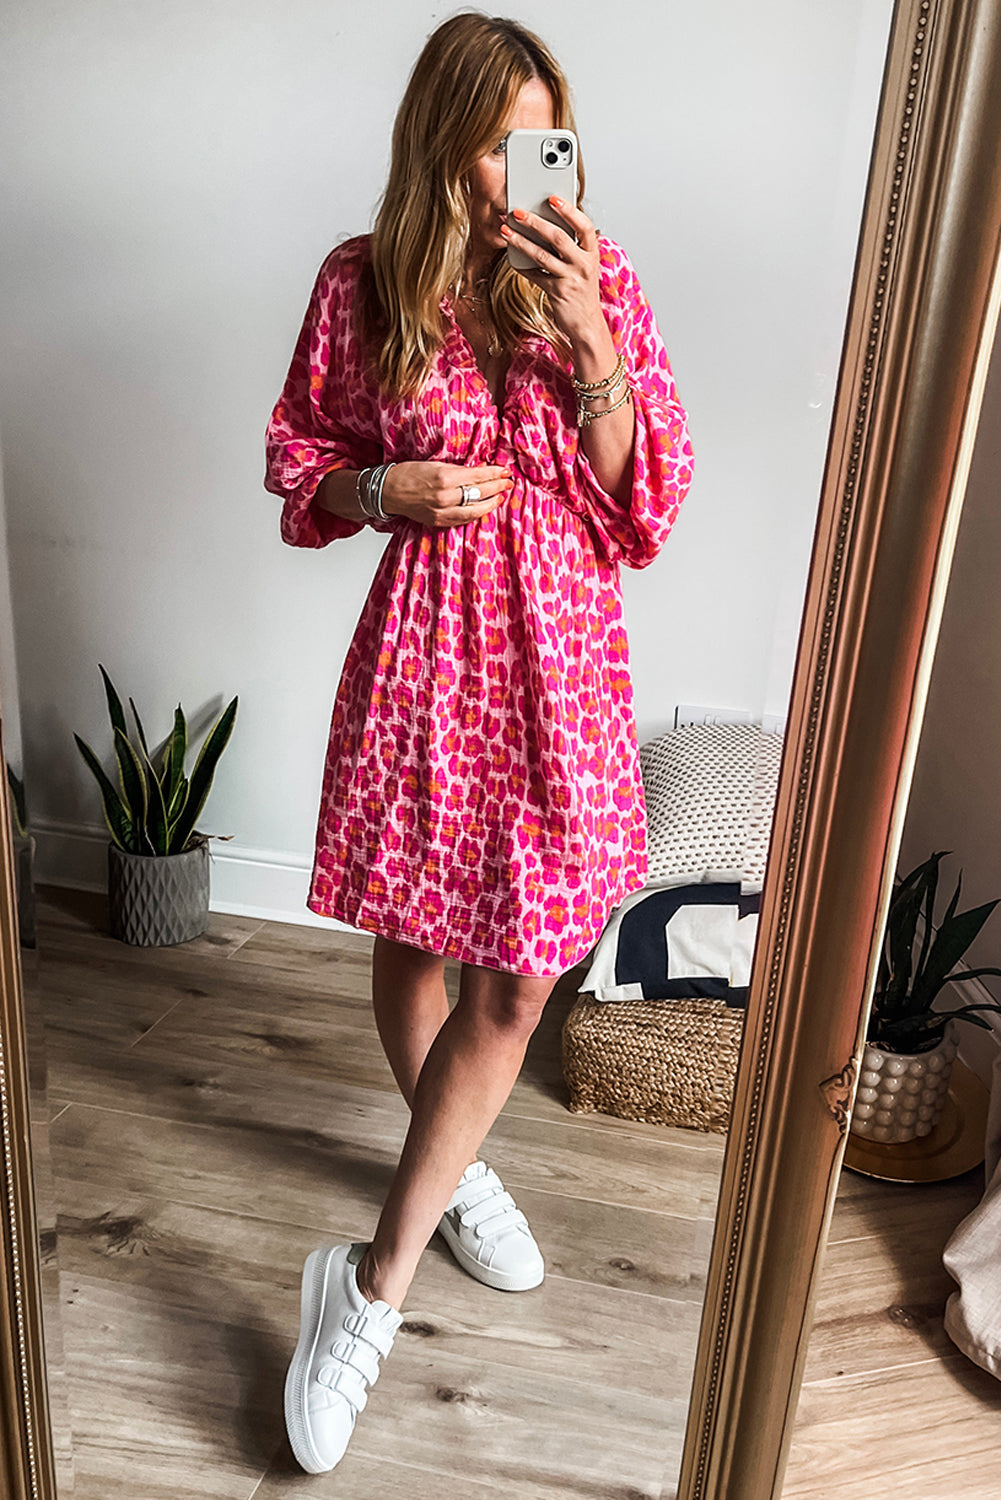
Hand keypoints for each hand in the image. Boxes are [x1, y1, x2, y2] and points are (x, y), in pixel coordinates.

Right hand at [382, 461, 511, 527]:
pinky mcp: (438, 522)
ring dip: (491, 503)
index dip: (494, 473)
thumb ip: (458, 469)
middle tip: (508, 483)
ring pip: (475, 510)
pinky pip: (463, 519)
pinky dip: (476, 513)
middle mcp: (444, 497)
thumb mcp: (434, 463)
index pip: (477, 475)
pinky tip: (483, 508)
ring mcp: (442, 512)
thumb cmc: (408, 473)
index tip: (505, 470)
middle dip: (497, 487)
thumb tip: (479, 470)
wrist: (388, 491)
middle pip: (480, 493)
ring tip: (500, 497)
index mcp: (444, 477)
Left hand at [500, 197, 603, 344]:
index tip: (553, 198)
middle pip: (558, 237)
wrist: (587, 325)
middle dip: (535, 222)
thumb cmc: (582, 292)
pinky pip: (535, 275)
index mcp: (592, 253)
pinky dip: (522, 266)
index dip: (569, 210)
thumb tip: (543, 226)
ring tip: (506, 231)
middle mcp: (584, 264)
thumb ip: (570, 248)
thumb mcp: (583, 267)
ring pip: (542, 255)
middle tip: (517, 212)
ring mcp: (571, 279)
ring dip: (521, 241)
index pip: (584, 225)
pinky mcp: (557, 293)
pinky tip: (511, 258)